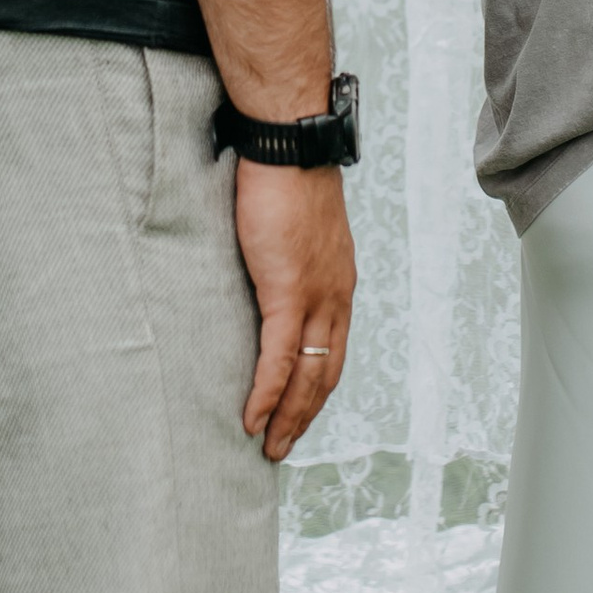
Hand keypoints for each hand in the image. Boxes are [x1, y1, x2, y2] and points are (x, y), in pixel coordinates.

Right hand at [233, 159, 354, 459]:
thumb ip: (290, 257)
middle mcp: (336, 296)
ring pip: (306, 375)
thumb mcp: (296, 227)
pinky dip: (267, 393)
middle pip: (326, 373)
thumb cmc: (286, 176)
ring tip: (268, 446)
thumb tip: (271, 269)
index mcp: (339, 282)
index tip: (299, 412)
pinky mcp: (286, 291)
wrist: (289, 145)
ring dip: (288, 417)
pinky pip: (279, 357)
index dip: (317, 387)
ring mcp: (315, 296)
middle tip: (283, 445)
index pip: (333, 350)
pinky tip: (254, 418)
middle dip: (305, 415)